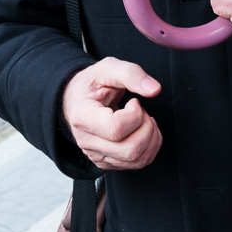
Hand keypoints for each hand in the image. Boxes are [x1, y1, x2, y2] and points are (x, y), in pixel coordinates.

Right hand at [62, 57, 162, 171]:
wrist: (77, 99)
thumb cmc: (92, 84)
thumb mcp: (108, 68)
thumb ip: (131, 74)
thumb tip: (154, 89)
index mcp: (83, 117)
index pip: (115, 129)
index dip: (134, 114)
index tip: (133, 102)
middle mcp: (87, 141)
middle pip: (130, 149)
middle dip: (147, 127)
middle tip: (141, 111)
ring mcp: (96, 155)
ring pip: (137, 159)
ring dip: (151, 138)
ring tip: (143, 120)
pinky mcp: (107, 162)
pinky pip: (138, 163)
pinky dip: (150, 146)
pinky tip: (143, 130)